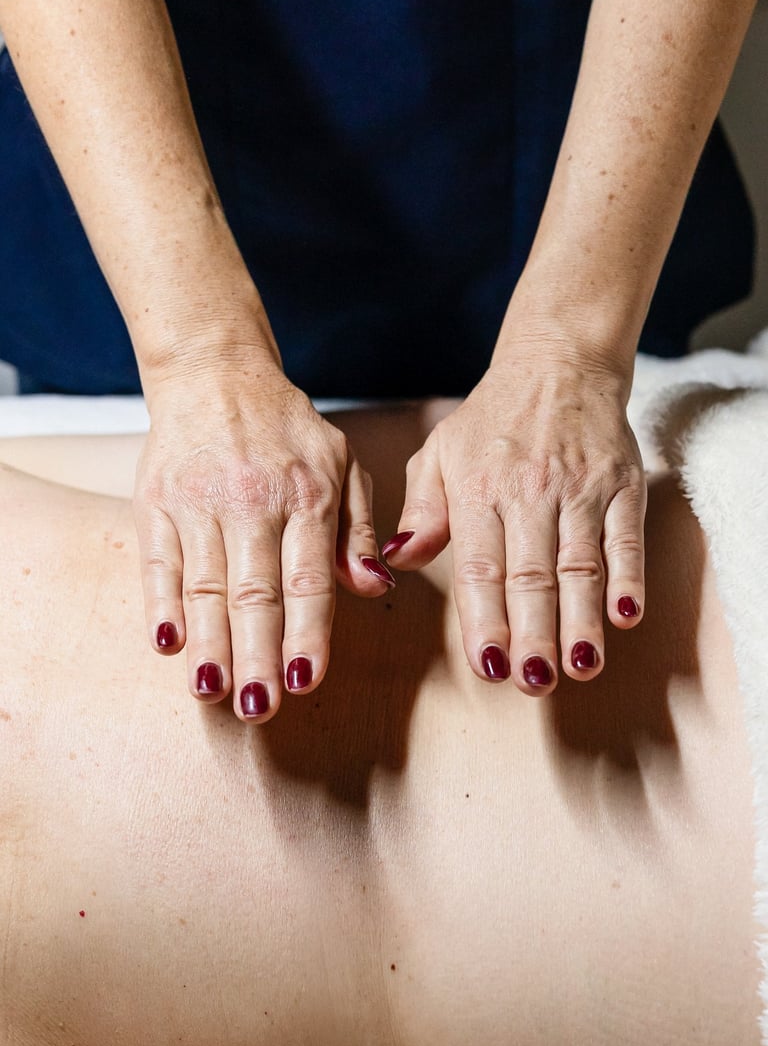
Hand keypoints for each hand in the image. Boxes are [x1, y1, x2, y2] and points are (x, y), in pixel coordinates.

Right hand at [133, 364, 392, 720]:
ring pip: (204, 585)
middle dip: (257, 654)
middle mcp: (252, 500)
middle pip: (254, 591)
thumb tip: (376, 587)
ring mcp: (199, 502)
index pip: (308, 577)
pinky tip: (166, 644)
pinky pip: (157, 561)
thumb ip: (360, 530)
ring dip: (209, 643)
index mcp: (306, 494)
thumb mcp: (342, 465)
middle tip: (259, 708)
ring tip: (213, 692)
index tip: (305, 679)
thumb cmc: (289, 431)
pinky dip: (159, 604)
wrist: (217, 375)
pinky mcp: (155, 502)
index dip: (307, 632)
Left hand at [382, 350, 645, 693]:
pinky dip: (628, 578)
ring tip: (579, 666)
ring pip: (581, 564)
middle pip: (532, 574)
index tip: (487, 664)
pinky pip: (626, 537)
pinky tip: (625, 618)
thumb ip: (421, 512)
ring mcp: (580, 489)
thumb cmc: (490, 420)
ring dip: (582, 619)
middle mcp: (529, 492)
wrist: (557, 363)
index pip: (480, 567)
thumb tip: (396, 561)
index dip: (484, 618)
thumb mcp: (439, 454)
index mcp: (478, 490)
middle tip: (533, 681)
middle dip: (533, 633)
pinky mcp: (622, 484)